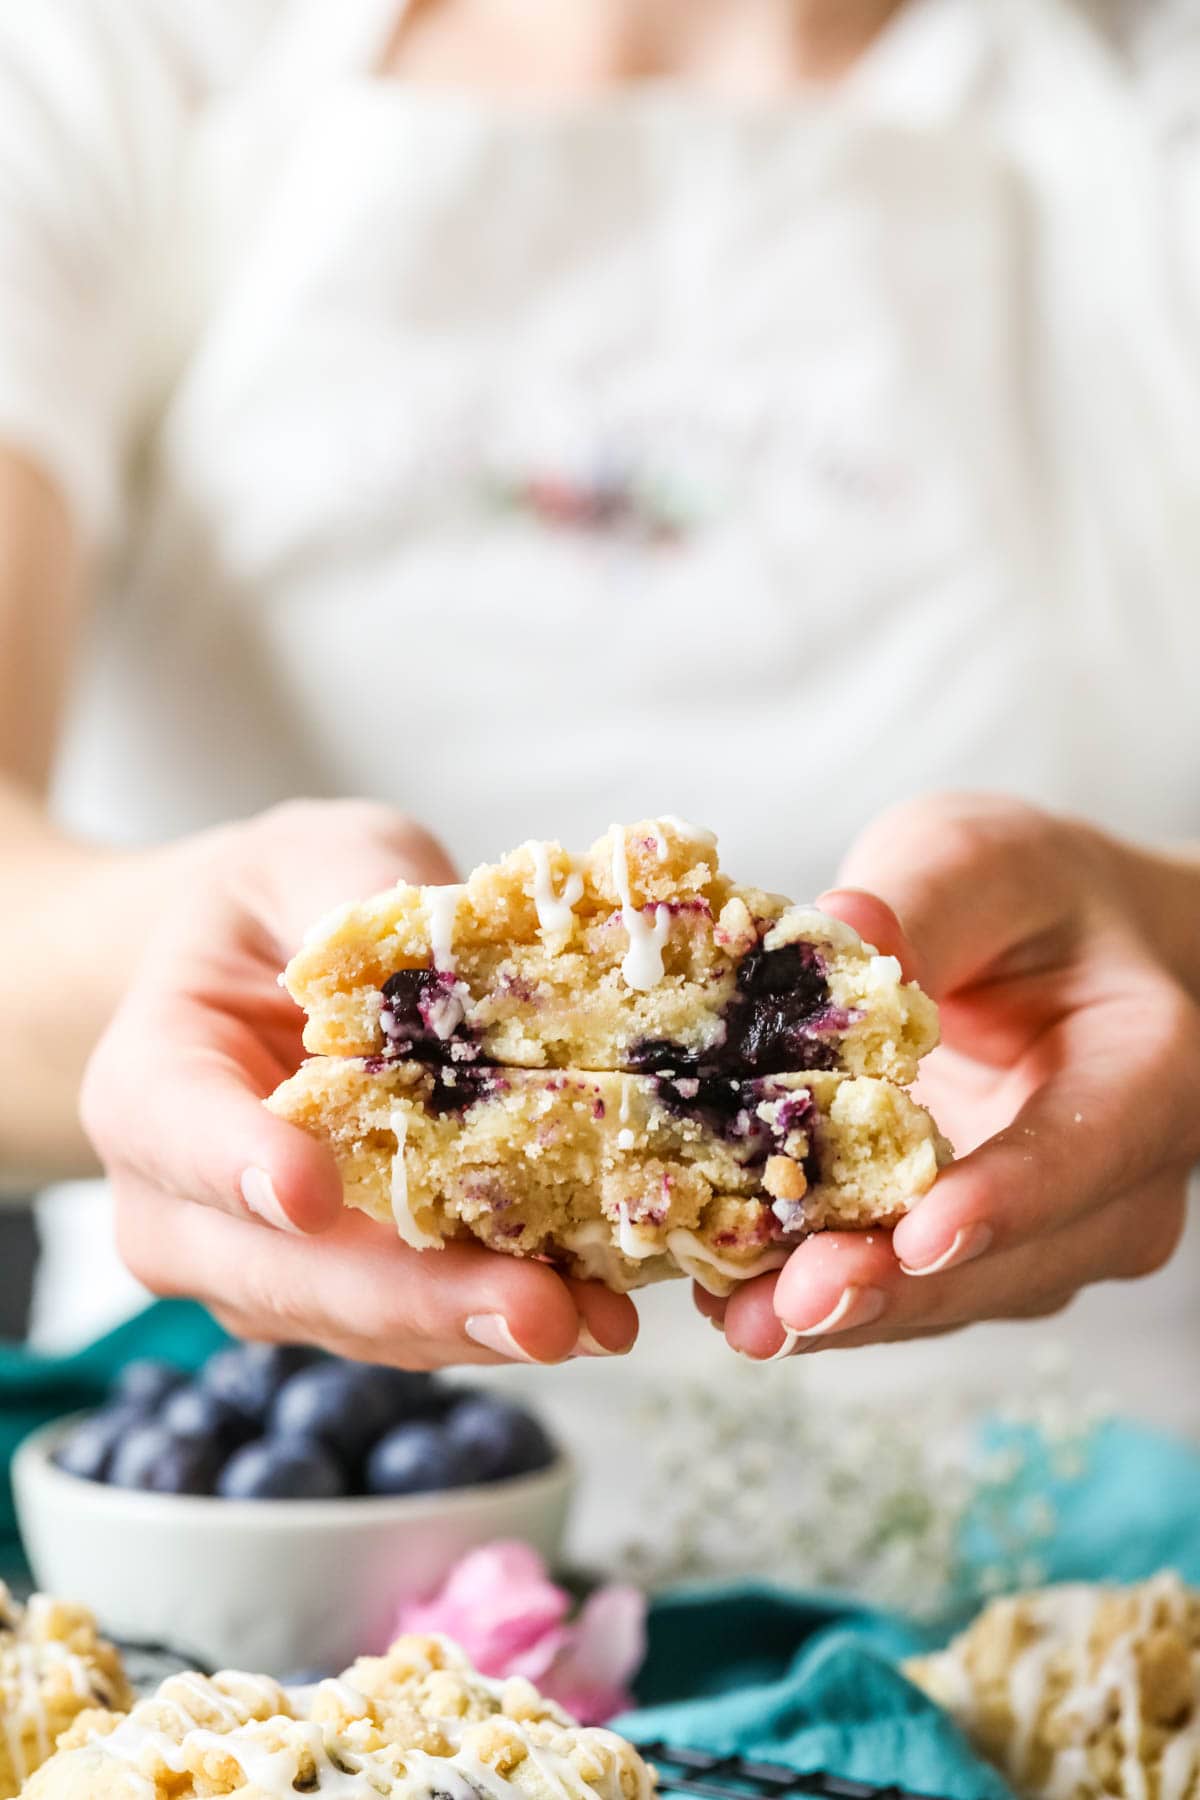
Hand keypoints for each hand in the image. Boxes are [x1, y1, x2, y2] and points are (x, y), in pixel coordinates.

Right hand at [82, 801, 637, 1367]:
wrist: (260, 976)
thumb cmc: (278, 909)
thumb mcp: (308, 858)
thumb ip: (350, 889)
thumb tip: (444, 933)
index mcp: (151, 1080)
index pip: (175, 1130)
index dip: (239, 1167)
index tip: (311, 1193)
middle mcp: (185, 1203)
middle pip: (278, 1272)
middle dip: (412, 1299)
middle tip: (532, 1310)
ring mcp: (261, 1267)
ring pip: (357, 1321)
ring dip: (479, 1328)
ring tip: (596, 1319)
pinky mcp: (343, 1297)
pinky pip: (414, 1325)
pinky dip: (501, 1319)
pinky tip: (592, 1307)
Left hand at [703, 794, 1199, 1357]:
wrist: (1061, 950)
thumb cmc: (1029, 897)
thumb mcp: (979, 862)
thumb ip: (921, 900)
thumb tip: (835, 925)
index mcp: (1148, 1069)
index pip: (1084, 1148)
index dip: (1003, 1199)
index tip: (917, 1234)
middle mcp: (1117, 1181)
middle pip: (1013, 1257)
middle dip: (894, 1288)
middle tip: (788, 1307)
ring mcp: (1050, 1236)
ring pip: (953, 1295)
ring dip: (846, 1312)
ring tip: (743, 1319)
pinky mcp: (975, 1258)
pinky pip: (906, 1292)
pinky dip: (822, 1295)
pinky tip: (735, 1302)